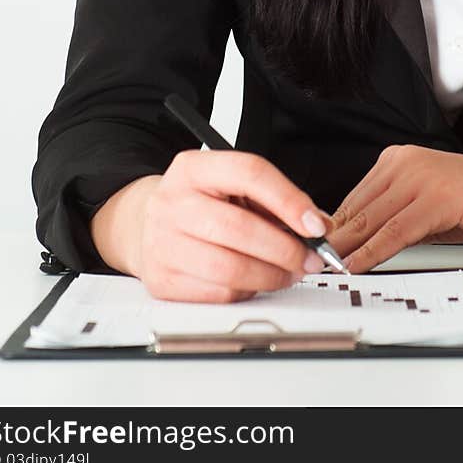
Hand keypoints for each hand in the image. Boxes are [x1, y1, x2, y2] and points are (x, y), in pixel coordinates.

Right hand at [131, 149, 332, 301]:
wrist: (144, 224)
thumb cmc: (199, 203)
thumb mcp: (230, 186)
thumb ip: (274, 200)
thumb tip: (319, 225)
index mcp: (193, 168)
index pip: (249, 173)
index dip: (289, 200)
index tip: (316, 225)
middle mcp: (172, 202)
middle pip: (239, 227)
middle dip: (285, 248)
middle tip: (310, 258)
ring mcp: (162, 243)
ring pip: (230, 268)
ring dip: (271, 275)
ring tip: (289, 273)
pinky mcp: (162, 281)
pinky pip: (217, 294)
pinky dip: (246, 292)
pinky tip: (256, 282)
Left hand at [326, 146, 462, 272]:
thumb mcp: (429, 210)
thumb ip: (395, 220)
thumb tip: (358, 244)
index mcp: (399, 158)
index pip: (354, 198)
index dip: (332, 230)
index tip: (314, 253)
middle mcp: (406, 161)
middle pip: (357, 208)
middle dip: (333, 241)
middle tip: (310, 267)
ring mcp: (422, 176)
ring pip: (371, 219)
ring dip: (346, 249)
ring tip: (325, 271)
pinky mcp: (438, 196)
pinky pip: (395, 230)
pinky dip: (371, 252)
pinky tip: (356, 265)